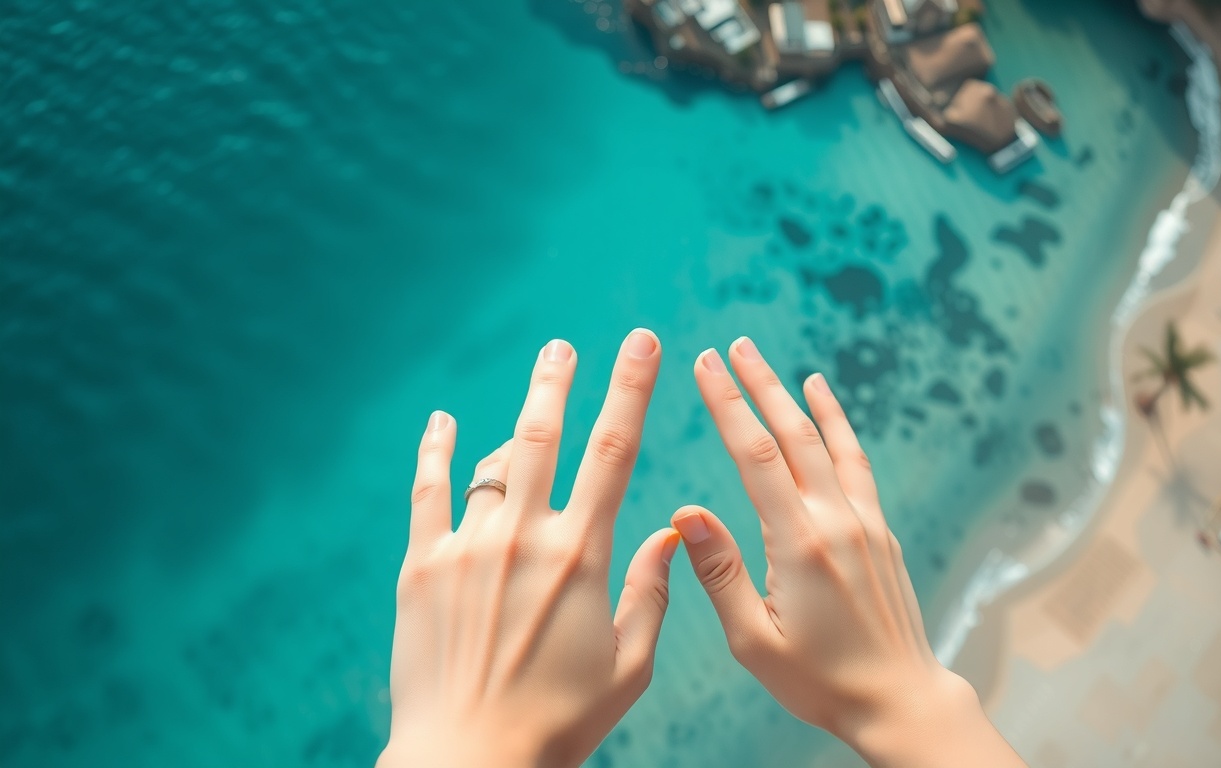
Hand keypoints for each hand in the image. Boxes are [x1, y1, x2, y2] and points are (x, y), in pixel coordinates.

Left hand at [380, 330, 679, 767]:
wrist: (468, 760)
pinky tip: (443, 420)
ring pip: (493, 461)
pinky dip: (437, 451)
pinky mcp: (423, 566)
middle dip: (559, 382)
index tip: (642, 344)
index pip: (614, 451)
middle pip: (544, 436)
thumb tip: (667, 534)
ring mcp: (468, 547)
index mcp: (581, 556)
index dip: (631, 389)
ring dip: (515, 418)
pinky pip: (429, 491)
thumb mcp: (628, 666)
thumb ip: (651, 593)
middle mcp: (524, 537)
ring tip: (534, 389)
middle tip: (565, 345)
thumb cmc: (557, 722)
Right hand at [672, 337, 1024, 767]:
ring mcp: (864, 523)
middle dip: (759, 386)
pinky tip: (826, 403)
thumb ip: (720, 574)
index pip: (756, 457)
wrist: (899, 700)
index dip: (728, 405)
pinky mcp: (881, 532)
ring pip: (828, 443)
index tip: (706, 365)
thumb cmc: (819, 681)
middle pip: (793, 436)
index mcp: (799, 545)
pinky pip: (857, 464)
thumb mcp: (754, 641)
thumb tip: (688, 513)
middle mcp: (836, 523)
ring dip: (797, 397)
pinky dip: (840, 427)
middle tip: (733, 346)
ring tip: (773, 362)